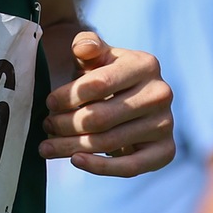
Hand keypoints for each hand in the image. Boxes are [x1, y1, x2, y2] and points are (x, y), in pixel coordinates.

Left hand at [40, 30, 174, 176]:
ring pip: (108, 142)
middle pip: (100, 117)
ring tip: (47, 146)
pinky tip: (75, 160)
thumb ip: (87, 44)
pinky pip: (130, 167)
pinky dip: (99, 168)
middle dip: (64, 124)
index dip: (67, 96)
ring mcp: (165, 124)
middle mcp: (160, 93)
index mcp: (145, 64)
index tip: (49, 103)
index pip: (97, 84)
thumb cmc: (107, 75)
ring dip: (71, 147)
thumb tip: (83, 48)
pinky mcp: (165, 151)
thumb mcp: (97, 55)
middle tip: (46, 125)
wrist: (133, 100)